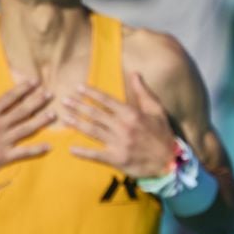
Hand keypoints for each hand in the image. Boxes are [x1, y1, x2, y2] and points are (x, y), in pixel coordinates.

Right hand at [0, 79, 55, 189]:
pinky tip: (49, 145)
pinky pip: (23, 152)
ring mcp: (1, 142)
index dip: (23, 89)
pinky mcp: (3, 157)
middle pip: (22, 111)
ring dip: (41, 121)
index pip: (9, 98)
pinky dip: (36, 149)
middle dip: (37, 101)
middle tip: (50, 94)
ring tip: (53, 114)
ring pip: (26, 129)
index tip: (35, 82)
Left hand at [62, 73, 178, 179]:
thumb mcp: (157, 109)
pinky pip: (96, 155)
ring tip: (64, 117)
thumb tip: (134, 73)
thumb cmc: (162, 133)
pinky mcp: (116, 158)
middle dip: (78, 106)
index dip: (91, 93)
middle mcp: (123, 127)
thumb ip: (143, 92)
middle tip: (64, 101)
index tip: (78, 88)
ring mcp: (118, 143)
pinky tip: (71, 149)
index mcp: (132, 113)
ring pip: (92, 131)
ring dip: (77, 123)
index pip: (107, 100)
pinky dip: (83, 153)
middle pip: (96, 114)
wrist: (169, 160)